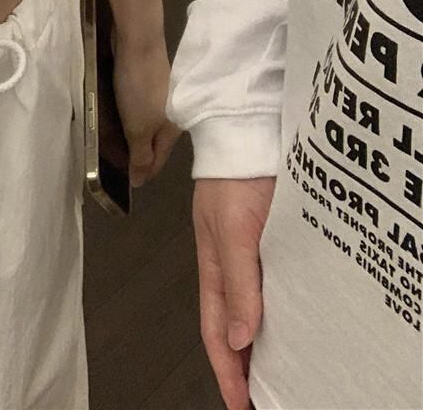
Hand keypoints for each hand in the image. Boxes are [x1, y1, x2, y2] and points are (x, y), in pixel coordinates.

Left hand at [112, 23, 179, 189]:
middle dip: (142, 155)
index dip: (145, 173)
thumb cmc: (140, 88)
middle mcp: (171, 113)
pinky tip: (122, 116)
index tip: (129, 184)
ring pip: (149, 123)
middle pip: (156, 142)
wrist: (139, 39)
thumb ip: (141, 156)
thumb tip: (140, 182)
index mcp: (173, 129)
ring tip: (119, 144)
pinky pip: (142, 107)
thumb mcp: (138, 128)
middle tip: (122, 166)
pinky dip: (133, 116)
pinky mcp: (150, 80)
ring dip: (136, 135)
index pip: (159, 160)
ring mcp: (161, 95)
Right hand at [193, 177, 275, 409]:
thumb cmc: (232, 174)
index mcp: (213, 269)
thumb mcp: (233, 230)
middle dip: (244, 367)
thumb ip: (238, 282)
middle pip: (236, 328)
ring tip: (280, 373)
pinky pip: (277, 286)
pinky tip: (296, 322)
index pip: (217, 333)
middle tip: (262, 399)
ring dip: (264, 342)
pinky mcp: (275, 241)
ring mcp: (253, 254)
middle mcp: (232, 267)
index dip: (227, 372)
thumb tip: (239, 338)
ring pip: (256, 310)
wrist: (249, 127)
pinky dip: (282, 311)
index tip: (241, 405)